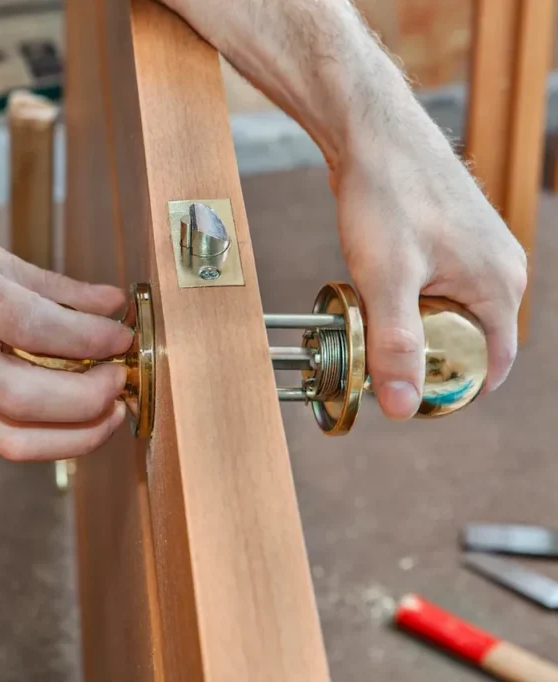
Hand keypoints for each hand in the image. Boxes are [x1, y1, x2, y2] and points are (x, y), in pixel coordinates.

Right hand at [0, 243, 133, 460]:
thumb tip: (111, 303)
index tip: (120, 337)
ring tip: (108, 414)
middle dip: (87, 398)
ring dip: (76, 436)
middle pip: (24, 396)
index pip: (30, 324)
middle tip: (118, 382)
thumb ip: (50, 284)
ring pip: (13, 439)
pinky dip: (46, 437)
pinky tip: (70, 420)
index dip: (87, 337)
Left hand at [331, 116, 527, 418]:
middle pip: (469, 340)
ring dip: (413, 324)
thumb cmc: (386, 196)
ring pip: (450, 313)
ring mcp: (481, 250)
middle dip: (426, 354)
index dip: (450, 388)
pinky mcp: (456, 238)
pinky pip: (439, 287)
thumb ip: (395, 345)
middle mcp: (502, 268)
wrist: (372, 134)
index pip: (491, 365)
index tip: (404, 394)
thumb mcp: (386, 280)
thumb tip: (401, 405)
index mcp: (501, 285)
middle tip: (377, 353)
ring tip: (373, 314)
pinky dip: (410, 297)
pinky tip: (377, 286)